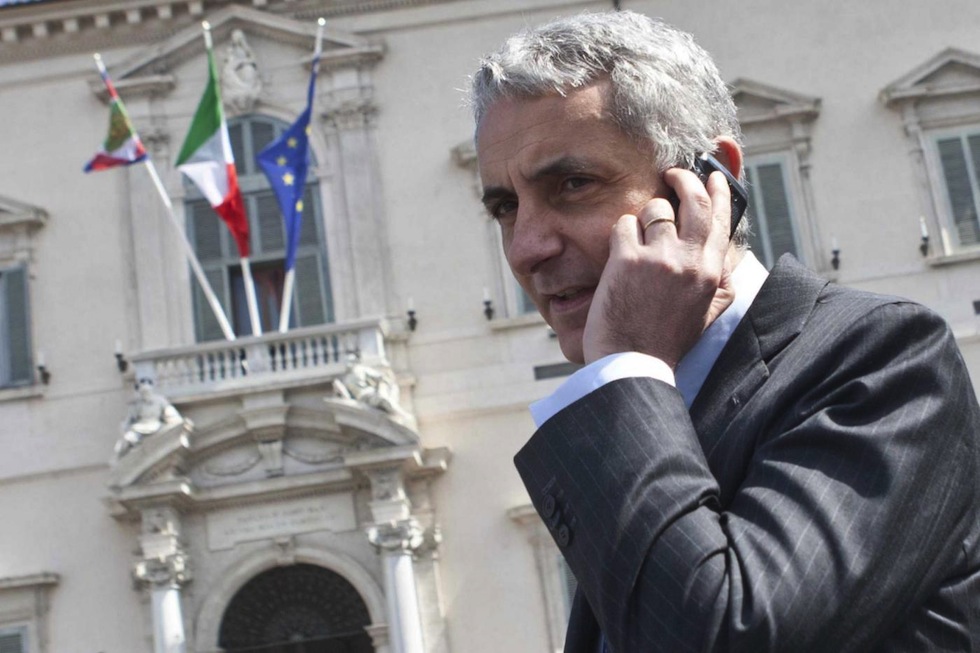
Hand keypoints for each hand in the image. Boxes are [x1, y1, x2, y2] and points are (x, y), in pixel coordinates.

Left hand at [581, 168, 736, 365]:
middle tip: (673, 174)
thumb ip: (720, 283)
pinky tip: (618, 255)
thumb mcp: (706, 314)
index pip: (721, 219)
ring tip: (638, 238)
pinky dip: (620, 234)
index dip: (719, 191)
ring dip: (644, 215)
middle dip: (684, 179)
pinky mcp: (627, 260)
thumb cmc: (665, 342)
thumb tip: (728, 257)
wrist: (632, 365)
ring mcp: (658, 257)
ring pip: (654, 208)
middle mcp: (689, 260)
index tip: (715, 177)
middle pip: (693, 199)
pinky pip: (624, 224)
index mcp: (710, 272)